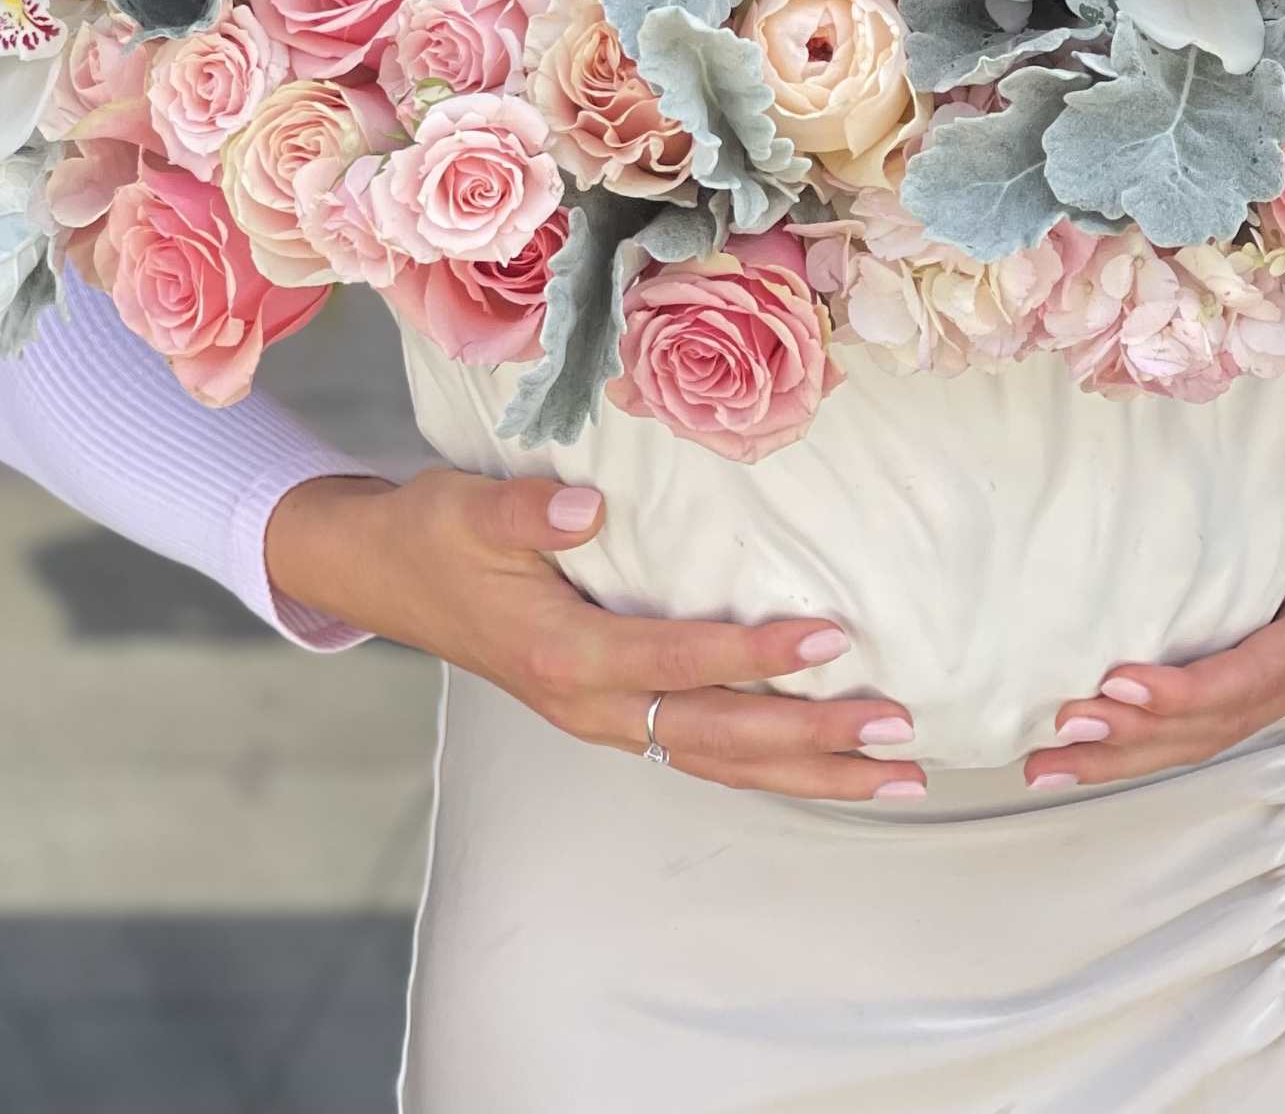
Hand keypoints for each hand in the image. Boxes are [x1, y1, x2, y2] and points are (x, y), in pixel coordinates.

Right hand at [266, 469, 925, 802]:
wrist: (384, 574)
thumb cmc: (436, 532)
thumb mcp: (467, 508)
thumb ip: (529, 511)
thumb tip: (589, 508)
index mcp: (560, 654)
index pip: (677, 658)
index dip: (755, 654)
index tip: (831, 639)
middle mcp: (588, 704)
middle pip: (717, 735)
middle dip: (813, 740)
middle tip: (901, 732)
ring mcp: (601, 719)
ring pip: (720, 760)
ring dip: (810, 772)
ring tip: (897, 778)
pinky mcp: (611, 715)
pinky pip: (701, 751)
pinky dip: (770, 766)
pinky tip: (828, 769)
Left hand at [1022, 422, 1284, 791]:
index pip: (1251, 672)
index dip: (1184, 689)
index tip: (1115, 684)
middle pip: (1216, 722)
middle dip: (1134, 738)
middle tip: (1054, 741)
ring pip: (1208, 731)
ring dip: (1130, 750)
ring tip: (1050, 762)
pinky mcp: (1283, 665)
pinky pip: (1214, 713)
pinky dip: (1154, 732)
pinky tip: (1101, 737)